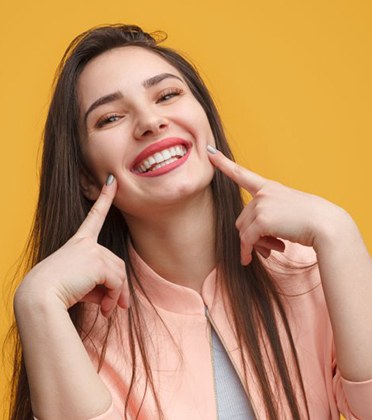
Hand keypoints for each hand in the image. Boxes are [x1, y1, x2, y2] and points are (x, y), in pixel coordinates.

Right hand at [18, 176, 128, 316]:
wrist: (39, 297)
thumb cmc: (56, 292)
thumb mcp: (80, 285)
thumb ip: (99, 285)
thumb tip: (117, 300)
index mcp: (78, 243)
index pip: (94, 216)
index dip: (105, 198)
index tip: (113, 181)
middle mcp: (86, 243)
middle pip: (116, 263)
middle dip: (120, 287)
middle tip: (118, 307)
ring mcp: (92, 250)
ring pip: (119, 273)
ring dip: (118, 295)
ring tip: (109, 311)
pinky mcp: (97, 262)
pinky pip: (116, 282)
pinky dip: (115, 297)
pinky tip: (106, 310)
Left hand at [208, 147, 349, 264]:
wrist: (326, 225)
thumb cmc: (310, 221)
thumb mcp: (286, 213)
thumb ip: (266, 219)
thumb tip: (248, 241)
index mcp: (269, 187)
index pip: (242, 174)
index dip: (223, 163)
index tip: (210, 152)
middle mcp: (263, 193)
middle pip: (242, 219)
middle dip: (251, 236)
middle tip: (268, 247)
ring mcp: (262, 204)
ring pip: (243, 231)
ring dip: (254, 245)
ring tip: (273, 249)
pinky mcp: (262, 219)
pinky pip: (247, 240)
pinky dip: (247, 252)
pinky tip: (253, 259)